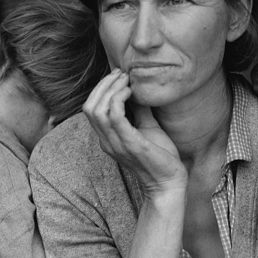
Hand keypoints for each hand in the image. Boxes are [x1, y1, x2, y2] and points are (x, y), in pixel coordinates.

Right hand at [83, 69, 185, 195]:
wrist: (169, 183)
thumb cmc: (160, 157)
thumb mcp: (148, 128)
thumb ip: (140, 110)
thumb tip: (139, 88)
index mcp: (107, 138)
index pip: (90, 109)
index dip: (100, 88)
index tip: (119, 76)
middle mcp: (106, 141)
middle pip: (89, 107)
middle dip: (103, 85)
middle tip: (121, 74)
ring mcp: (116, 143)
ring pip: (97, 110)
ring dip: (110, 89)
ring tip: (126, 81)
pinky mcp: (130, 144)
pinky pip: (114, 117)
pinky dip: (119, 99)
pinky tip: (132, 92)